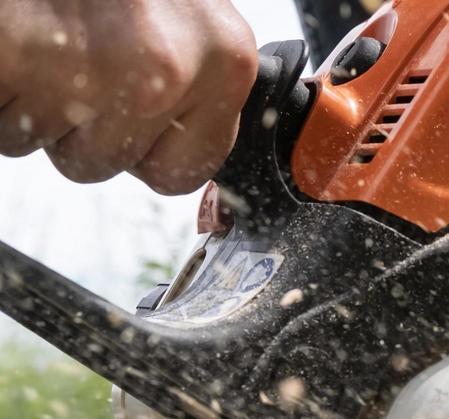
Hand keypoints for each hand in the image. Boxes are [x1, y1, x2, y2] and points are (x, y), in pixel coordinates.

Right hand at [0, 0, 257, 194]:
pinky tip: (16, 37)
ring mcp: (95, 65)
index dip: (139, 143)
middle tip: (66, 44)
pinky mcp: (24, 52)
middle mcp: (169, 65)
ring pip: (41, 143)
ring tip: (41, 30)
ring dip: (28, 98)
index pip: (183, 169)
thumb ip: (187, 71)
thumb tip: (178, 152)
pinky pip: (0, 126)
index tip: (120, 97)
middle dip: (74, 118)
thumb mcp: (172, 8)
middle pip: (104, 161)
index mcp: (224, 54)